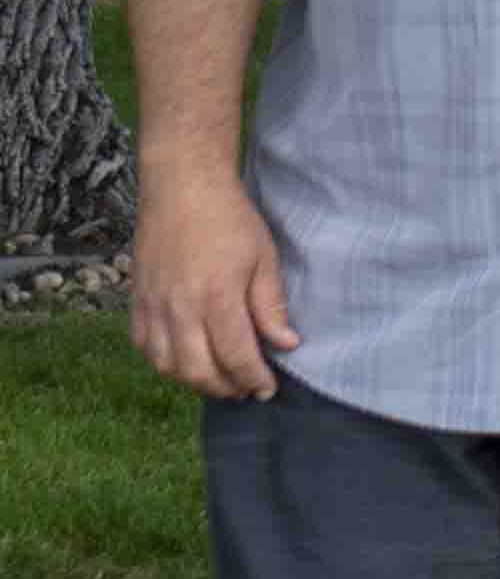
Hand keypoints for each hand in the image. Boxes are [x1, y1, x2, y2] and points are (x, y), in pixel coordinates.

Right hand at [130, 170, 294, 399]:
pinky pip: (144, 347)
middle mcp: (178, 308)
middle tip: (246, 390)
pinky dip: (165, 364)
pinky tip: (186, 362)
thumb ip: (270, 306)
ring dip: (194, 381)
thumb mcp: (264, 259)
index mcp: (216, 297)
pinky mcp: (135, 301)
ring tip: (220, 381)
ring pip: (167, 365)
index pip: (235, 357)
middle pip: (198, 370)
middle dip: (226, 388)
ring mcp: (152, 306)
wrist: (181, 188)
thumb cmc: (229, 220)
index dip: (253, 379)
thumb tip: (285, 345)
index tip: (268, 389)